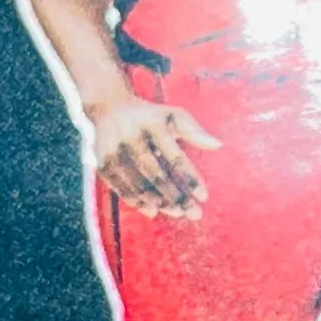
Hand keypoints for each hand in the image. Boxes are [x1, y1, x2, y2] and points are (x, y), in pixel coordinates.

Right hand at [88, 92, 220, 219]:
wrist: (108, 106)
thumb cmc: (150, 116)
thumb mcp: (174, 116)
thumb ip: (195, 132)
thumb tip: (219, 145)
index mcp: (153, 125)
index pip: (175, 157)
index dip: (190, 178)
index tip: (204, 197)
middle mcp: (131, 138)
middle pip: (157, 174)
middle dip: (176, 196)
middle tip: (194, 214)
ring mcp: (114, 151)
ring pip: (138, 183)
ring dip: (158, 201)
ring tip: (177, 213)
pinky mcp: (102, 162)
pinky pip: (119, 187)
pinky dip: (136, 201)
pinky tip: (153, 211)